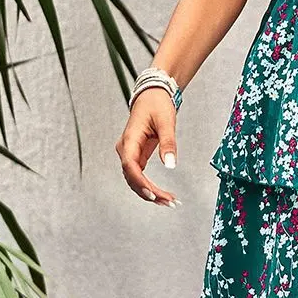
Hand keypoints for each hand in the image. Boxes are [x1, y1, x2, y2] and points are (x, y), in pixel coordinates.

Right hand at [115, 87, 180, 206]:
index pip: (130, 166)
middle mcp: (125, 148)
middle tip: (169, 202)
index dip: (140, 182)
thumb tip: (171, 165)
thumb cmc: (157, 104)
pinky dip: (150, 187)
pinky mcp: (136, 156)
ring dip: (150, 193)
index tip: (153, 194)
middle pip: (132, 177)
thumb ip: (168, 143)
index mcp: (129, 139)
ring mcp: (130, 153)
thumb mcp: (166, 122)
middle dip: (149, 193)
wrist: (152, 95)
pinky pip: (140, 176)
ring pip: (135, 180)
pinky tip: (163, 196)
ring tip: (169, 202)